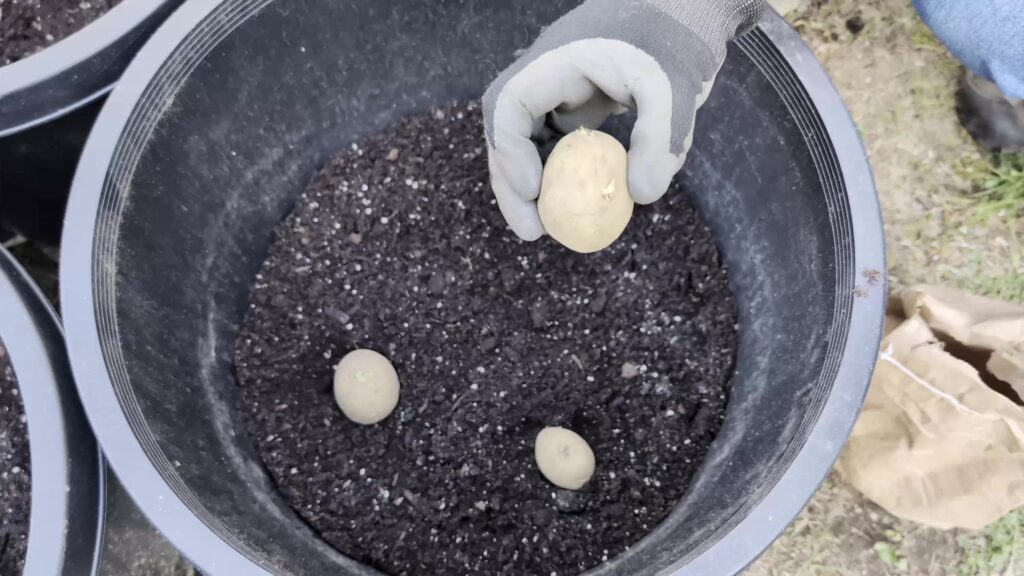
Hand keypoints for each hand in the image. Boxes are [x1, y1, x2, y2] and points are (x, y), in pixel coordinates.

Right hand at [482, 0, 763, 239]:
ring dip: (532, 184)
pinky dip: (561, 174)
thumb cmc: (675, 39)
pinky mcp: (580, 106)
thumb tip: (643, 195)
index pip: (509, 103)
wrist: (688, 12)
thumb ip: (659, 137)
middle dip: (511, 182)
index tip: (534, 189)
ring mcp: (561, 92)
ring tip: (549, 226)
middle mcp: (548, 76)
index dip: (510, 150)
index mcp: (557, 61)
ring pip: (526, 142)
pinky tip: (580, 203)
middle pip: (507, 131)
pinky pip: (557, 144)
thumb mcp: (673, 87)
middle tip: (533, 231)